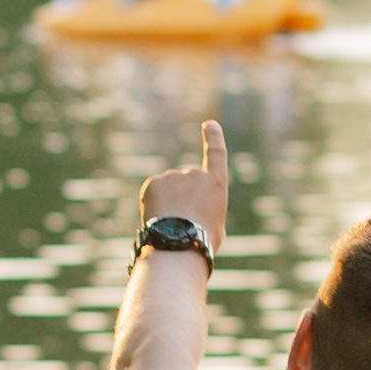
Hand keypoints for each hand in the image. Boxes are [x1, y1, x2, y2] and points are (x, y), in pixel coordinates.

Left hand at [138, 118, 227, 260]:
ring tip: (171, 224)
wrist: (178, 245)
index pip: (216, 153)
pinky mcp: (154, 182)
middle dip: (184, 196)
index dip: (213, 138)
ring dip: (169, 201)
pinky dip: (154, 203)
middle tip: (182, 221)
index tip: (209, 125)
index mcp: (216, 184)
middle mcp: (195, 174)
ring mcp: (173, 176)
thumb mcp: (214, 223)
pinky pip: (154, 191)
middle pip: (187, 181)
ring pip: (169, 188)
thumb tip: (192, 205)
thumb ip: (206, 206)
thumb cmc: (201, 242)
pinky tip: (158, 219)